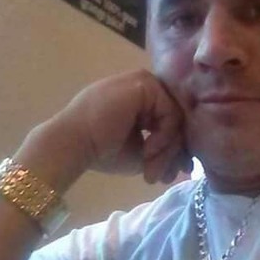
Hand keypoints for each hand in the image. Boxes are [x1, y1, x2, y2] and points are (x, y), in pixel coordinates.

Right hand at [17, 70, 191, 191]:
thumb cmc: (101, 150)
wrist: (74, 144)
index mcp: (141, 100)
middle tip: (166, 177)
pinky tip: (148, 151)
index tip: (172, 173)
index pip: (170, 120)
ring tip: (152, 170)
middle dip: (174, 152)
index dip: (174, 147)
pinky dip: (164, 138)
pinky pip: (171, 114)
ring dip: (168, 150)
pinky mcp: (144, 84)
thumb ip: (162, 150)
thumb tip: (185, 163)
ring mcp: (145, 82)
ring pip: (176, 118)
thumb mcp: (140, 152)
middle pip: (176, 119)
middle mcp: (145, 86)